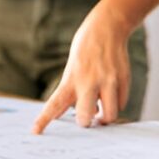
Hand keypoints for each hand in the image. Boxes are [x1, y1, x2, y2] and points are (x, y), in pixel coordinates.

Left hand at [32, 4, 131, 133]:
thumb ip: (67, 92)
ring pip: (110, 115)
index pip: (54, 103)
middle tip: (87, 118)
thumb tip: (58, 114)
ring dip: (105, 118)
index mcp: (71, 78)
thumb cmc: (86, 49)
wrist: (107, 27)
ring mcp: (108, 81)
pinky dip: (115, 104)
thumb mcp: (71, 68)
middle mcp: (89, 81)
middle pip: (86, 117)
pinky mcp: (123, 80)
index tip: (35, 131)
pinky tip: (111, 95)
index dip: (44, 119)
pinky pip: (120, 104)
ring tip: (102, 111)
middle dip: (86, 123)